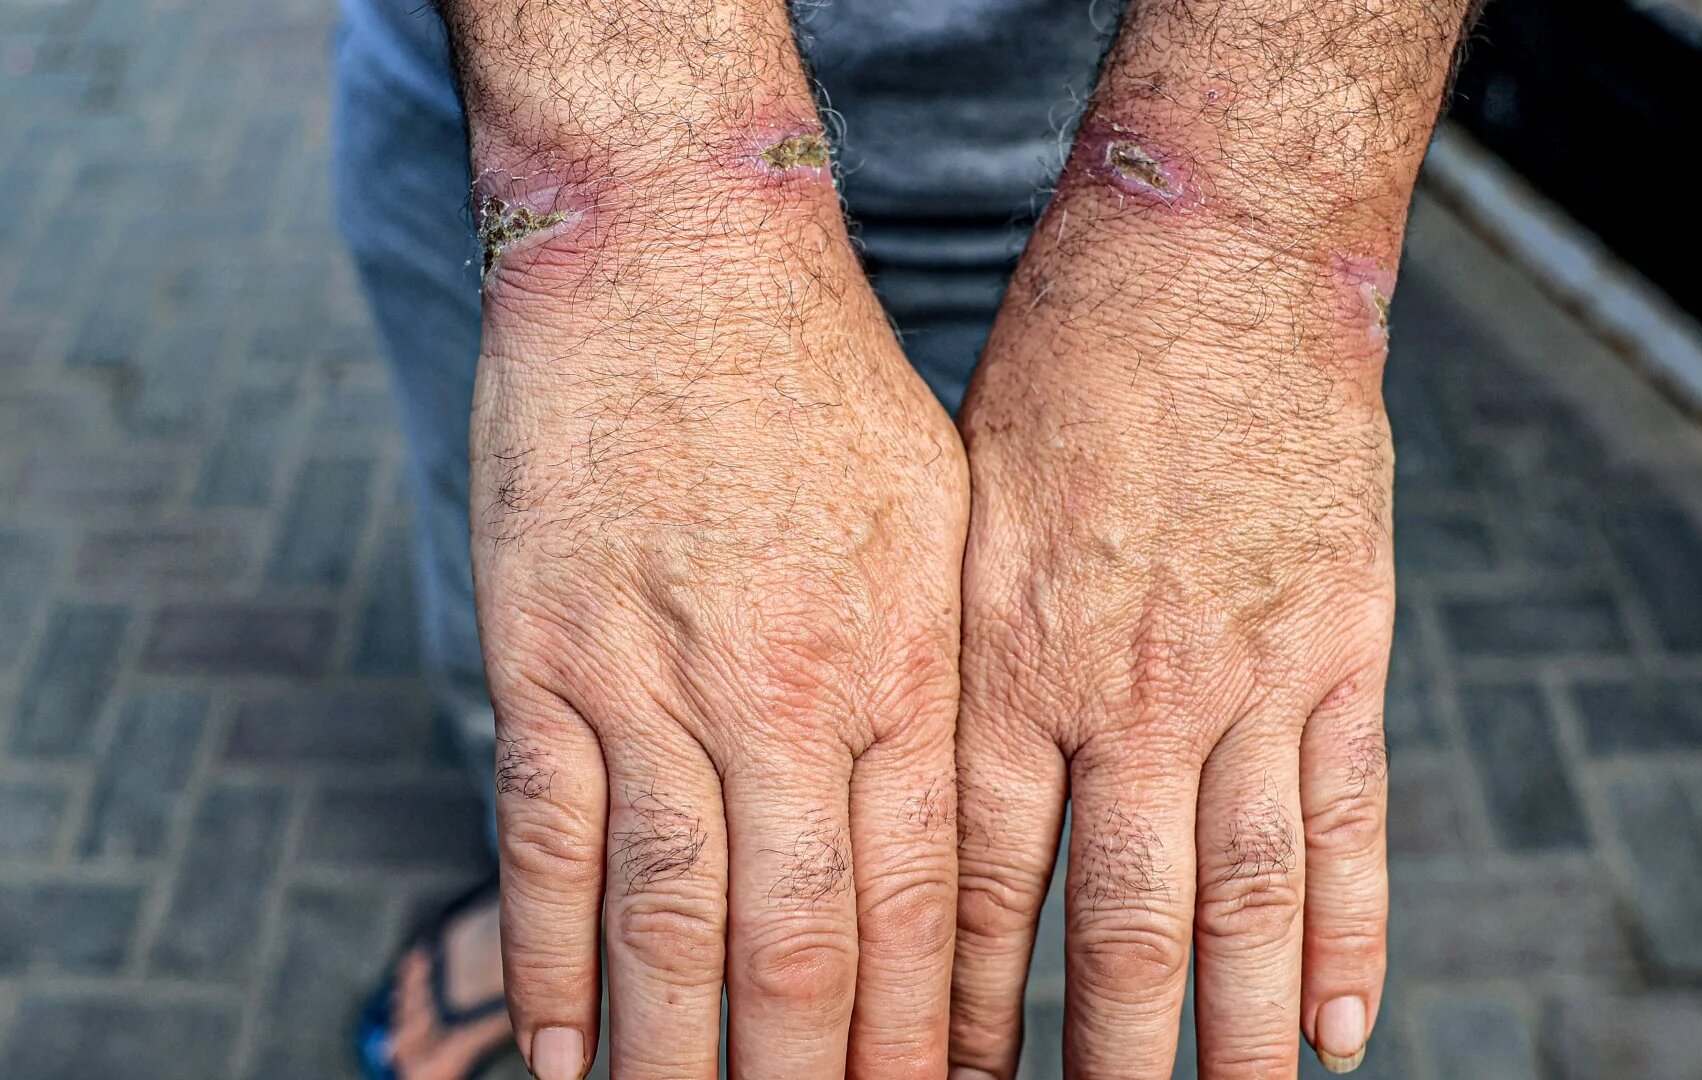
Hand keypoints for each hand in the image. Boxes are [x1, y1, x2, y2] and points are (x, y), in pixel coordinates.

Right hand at [470, 165, 968, 1078]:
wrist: (677, 256)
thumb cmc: (825, 391)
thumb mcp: (941, 527)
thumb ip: (945, 684)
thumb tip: (958, 840)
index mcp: (905, 671)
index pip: (925, 908)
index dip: (930, 1036)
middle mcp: (788, 696)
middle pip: (808, 946)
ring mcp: (655, 682)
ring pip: (672, 924)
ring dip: (687, 1059)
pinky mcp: (544, 656)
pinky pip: (547, 845)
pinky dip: (550, 968)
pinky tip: (564, 1058)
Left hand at [947, 254, 1396, 1076]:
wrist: (1210, 258)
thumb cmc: (1061, 373)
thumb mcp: (961, 511)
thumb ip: (957, 658)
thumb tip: (925, 787)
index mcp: (1008, 665)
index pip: (979, 889)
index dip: (964, 1009)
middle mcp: (1126, 695)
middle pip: (1117, 926)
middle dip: (1101, 1060)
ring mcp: (1249, 679)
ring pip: (1246, 904)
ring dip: (1237, 1041)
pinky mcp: (1346, 648)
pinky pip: (1350, 824)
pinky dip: (1353, 938)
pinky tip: (1346, 1032)